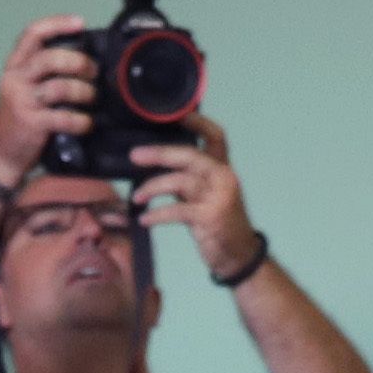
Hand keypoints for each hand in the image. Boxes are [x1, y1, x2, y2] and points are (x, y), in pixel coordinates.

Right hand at [0, 18, 97, 183]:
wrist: (1, 154)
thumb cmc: (19, 119)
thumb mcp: (23, 89)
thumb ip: (43, 73)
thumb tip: (83, 60)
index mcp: (14, 66)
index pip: (32, 34)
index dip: (57, 24)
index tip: (80, 22)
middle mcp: (15, 79)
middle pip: (50, 58)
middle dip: (79, 62)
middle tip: (93, 72)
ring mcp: (22, 101)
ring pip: (60, 87)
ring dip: (84, 91)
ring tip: (93, 98)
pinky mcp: (31, 123)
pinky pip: (63, 117)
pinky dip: (81, 120)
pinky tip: (88, 123)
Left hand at [128, 117, 257, 283]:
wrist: (238, 256)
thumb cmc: (218, 225)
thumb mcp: (205, 197)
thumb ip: (187, 181)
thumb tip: (155, 166)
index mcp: (222, 170)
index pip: (216, 137)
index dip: (199, 123)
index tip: (179, 115)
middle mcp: (223, 178)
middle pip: (190, 155)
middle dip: (159, 154)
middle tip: (135, 156)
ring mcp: (219, 197)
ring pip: (180, 181)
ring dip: (153, 187)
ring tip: (136, 197)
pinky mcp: (210, 217)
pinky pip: (177, 210)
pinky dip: (157, 215)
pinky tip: (144, 219)